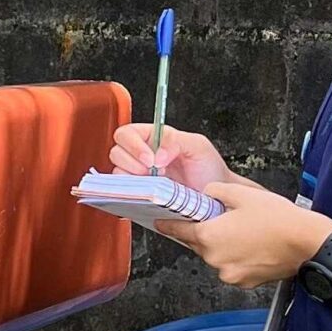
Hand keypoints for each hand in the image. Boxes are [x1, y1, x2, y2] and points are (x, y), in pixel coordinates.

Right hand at [110, 122, 231, 189]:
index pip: (127, 133)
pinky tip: (148, 194)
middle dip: (132, 163)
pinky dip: (130, 193)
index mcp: (154, 138)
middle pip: (116, 151)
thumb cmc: (209, 169)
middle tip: (153, 172)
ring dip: (132, 179)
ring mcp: (138, 176)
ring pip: (116, 172)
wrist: (215, 197)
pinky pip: (121, 193)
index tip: (151, 159)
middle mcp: (142, 156)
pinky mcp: (137, 195)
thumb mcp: (198, 146)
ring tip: (155, 184)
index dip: (133, 145)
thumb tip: (156, 154)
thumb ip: (176, 141)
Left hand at [154, 177, 331, 288]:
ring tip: (246, 232)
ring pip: (217, 256)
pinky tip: (254, 246)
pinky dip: (237, 258)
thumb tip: (206, 192)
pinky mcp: (243, 282)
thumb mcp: (244, 195)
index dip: (169, 224)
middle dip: (206, 231)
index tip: (160, 222)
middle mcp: (215, 258)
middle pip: (199, 243)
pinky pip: (232, 267)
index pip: (179, 230)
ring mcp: (228, 273)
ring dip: (224, 245)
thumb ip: (217, 191)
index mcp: (210, 236)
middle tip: (223, 220)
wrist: (307, 243)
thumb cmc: (279, 220)